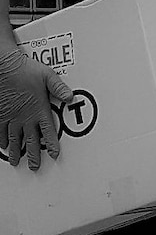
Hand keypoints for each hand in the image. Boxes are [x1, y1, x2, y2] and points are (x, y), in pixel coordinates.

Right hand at [0, 49, 73, 169]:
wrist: (4, 67)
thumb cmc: (26, 70)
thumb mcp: (48, 76)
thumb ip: (59, 88)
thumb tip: (70, 97)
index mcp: (38, 110)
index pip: (48, 132)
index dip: (52, 144)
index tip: (54, 155)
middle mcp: (24, 117)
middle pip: (30, 141)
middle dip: (33, 156)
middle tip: (35, 167)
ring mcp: (10, 117)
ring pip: (14, 139)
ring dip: (16, 152)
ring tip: (17, 162)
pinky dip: (1, 141)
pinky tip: (3, 147)